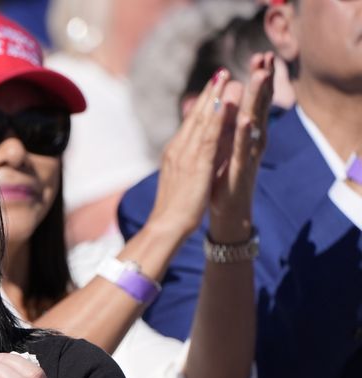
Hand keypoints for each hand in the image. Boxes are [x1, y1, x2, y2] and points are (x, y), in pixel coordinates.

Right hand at [147, 68, 233, 239]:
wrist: (166, 225)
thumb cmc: (174, 208)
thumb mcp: (181, 178)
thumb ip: (186, 162)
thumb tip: (192, 152)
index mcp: (176, 152)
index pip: (192, 123)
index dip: (203, 103)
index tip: (214, 85)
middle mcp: (179, 149)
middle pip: (196, 116)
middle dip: (209, 92)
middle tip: (221, 71)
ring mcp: (186, 155)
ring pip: (202, 121)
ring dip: (214, 97)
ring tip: (225, 78)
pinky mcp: (196, 164)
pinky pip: (209, 137)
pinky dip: (217, 119)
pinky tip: (225, 105)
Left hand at [209, 53, 274, 240]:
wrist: (226, 211)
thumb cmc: (223, 179)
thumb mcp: (224, 147)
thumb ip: (226, 126)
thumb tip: (223, 102)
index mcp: (244, 134)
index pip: (252, 100)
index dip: (257, 79)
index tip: (261, 55)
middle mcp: (250, 141)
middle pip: (257, 105)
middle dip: (261, 82)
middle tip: (265, 57)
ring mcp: (247, 155)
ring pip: (253, 122)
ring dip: (256, 99)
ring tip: (261, 76)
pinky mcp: (240, 170)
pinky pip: (242, 149)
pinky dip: (244, 133)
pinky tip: (246, 119)